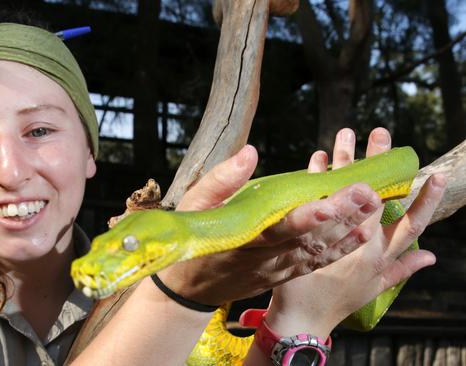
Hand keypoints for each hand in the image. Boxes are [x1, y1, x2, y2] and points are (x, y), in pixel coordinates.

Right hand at [159, 139, 383, 305]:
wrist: (189, 288)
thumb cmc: (191, 239)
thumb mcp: (193, 207)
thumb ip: (220, 182)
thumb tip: (250, 154)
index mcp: (241, 241)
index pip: (277, 229)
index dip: (305, 217)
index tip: (329, 201)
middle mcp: (265, 259)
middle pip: (308, 238)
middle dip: (340, 215)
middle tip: (368, 191)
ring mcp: (277, 270)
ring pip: (318, 251)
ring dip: (348, 229)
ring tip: (374, 203)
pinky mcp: (284, 275)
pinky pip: (317, 263)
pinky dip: (341, 249)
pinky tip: (364, 232)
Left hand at [264, 128, 445, 338]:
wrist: (301, 317)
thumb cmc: (339, 300)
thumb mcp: (376, 287)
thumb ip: (402, 268)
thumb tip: (432, 255)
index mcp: (380, 255)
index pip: (410, 225)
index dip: (425, 201)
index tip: (437, 176)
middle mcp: (360, 244)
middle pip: (374, 198)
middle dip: (379, 165)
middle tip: (381, 133)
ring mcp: (333, 239)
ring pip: (343, 194)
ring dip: (344, 162)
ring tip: (346, 133)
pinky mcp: (305, 236)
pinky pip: (311, 201)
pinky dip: (313, 178)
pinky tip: (316, 158)